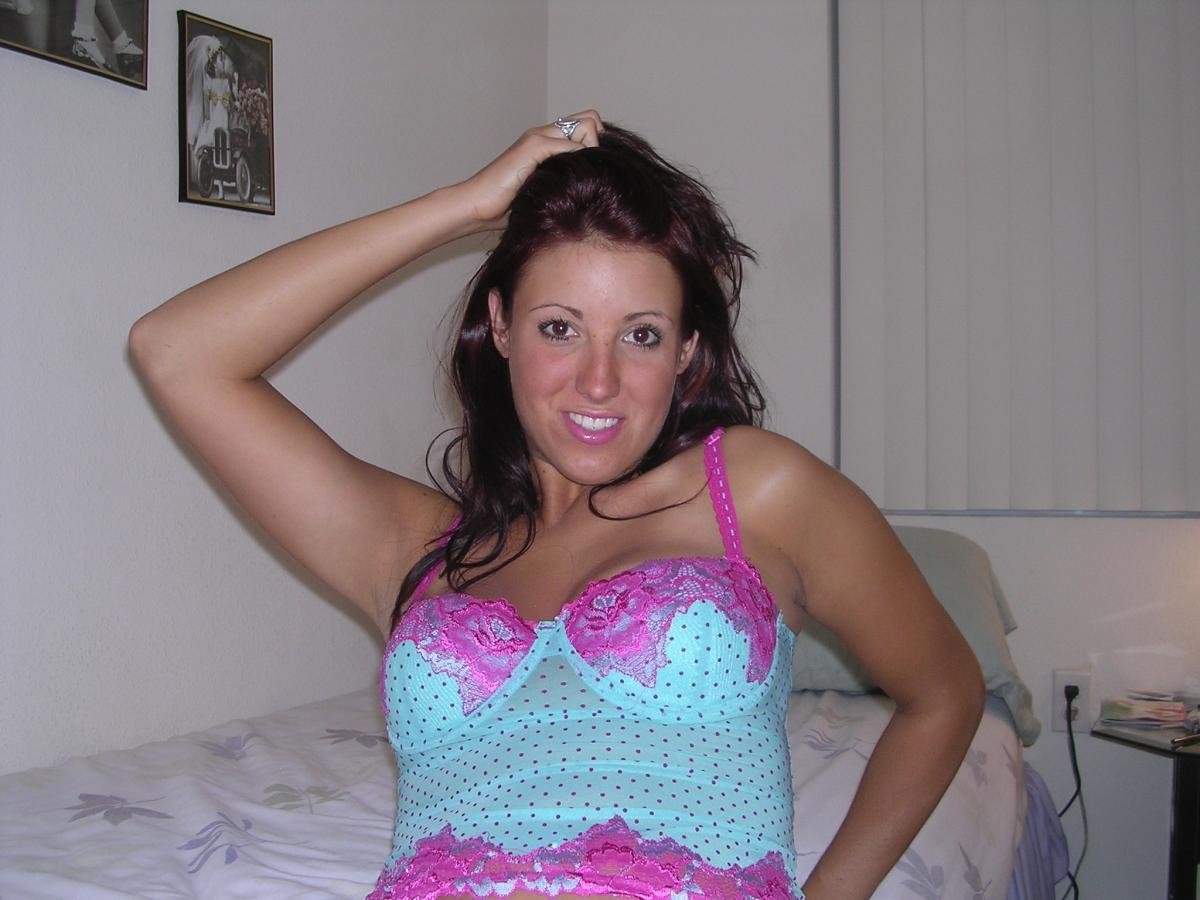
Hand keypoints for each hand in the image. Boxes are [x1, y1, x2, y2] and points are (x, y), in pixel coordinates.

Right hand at [456, 110, 602, 229]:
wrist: (476, 206)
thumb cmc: (506, 207)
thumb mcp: (542, 192)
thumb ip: (560, 182)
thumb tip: (591, 193)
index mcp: (546, 142)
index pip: (587, 125)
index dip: (595, 148)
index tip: (591, 175)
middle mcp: (543, 133)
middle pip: (591, 119)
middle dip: (598, 146)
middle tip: (588, 175)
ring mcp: (538, 137)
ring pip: (587, 126)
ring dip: (590, 154)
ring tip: (579, 181)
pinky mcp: (533, 146)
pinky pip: (571, 145)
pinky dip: (577, 161)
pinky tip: (568, 185)